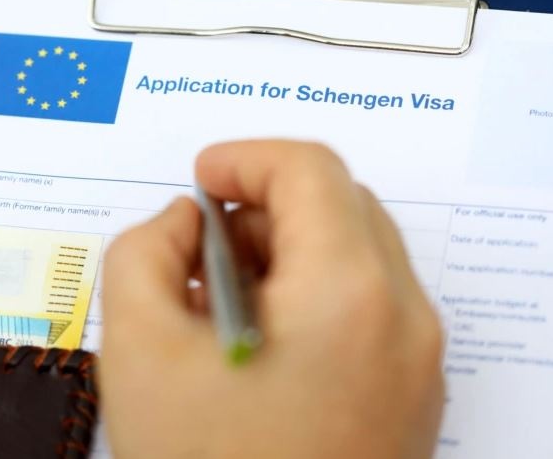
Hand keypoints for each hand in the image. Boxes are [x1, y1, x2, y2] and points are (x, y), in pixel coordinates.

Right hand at [100, 140, 443, 458]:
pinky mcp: (410, 394)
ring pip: (357, 252)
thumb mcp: (137, 350)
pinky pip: (368, 305)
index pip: (309, 171)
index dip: (244, 157)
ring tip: (222, 300)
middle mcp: (402, 320)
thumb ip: (141, 252)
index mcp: (348, 294)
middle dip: (264, 206)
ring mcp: (416, 361)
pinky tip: (257, 339)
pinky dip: (313, 292)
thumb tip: (180, 222)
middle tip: (202, 245)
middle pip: (340, 205)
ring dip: (288, 249)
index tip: (201, 176)